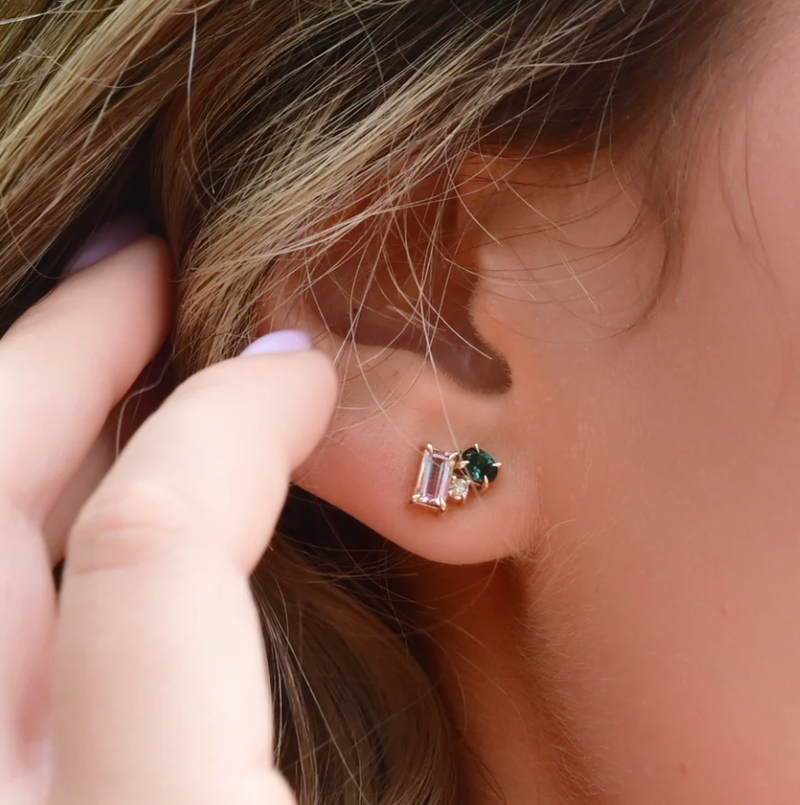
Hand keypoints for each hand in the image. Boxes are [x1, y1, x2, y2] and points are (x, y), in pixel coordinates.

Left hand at [0, 237, 336, 804]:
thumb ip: (364, 671)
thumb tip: (390, 474)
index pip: (150, 551)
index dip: (231, 424)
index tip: (303, 367)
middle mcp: (3, 804)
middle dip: (64, 351)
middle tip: (142, 266)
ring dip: (37, 417)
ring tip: (104, 342)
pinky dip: (35, 521)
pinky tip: (97, 487)